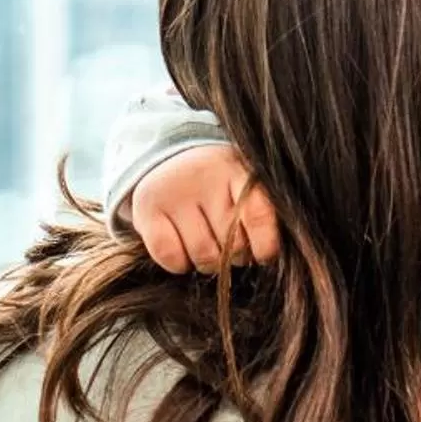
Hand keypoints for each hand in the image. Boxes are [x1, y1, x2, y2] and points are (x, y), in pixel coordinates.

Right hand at [132, 145, 276, 273]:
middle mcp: (205, 177)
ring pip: (204, 256)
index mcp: (238, 169)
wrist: (168, 157)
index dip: (266, 246)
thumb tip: (272, 259)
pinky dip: (180, 264)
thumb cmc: (220, 185)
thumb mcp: (245, 186)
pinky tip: (184, 249)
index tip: (264, 254)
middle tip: (230, 246)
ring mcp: (174, 193)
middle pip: (233, 245)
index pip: (259, 216)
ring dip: (210, 262)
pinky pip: (172, 258)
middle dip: (236, 256)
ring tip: (209, 246)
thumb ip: (262, 215)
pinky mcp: (148, 210)